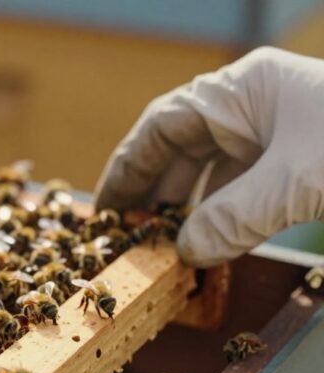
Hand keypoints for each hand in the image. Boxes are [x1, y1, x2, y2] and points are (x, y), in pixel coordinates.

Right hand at [95, 47, 323, 267]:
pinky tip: (209, 242)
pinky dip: (223, 215)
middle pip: (181, 148)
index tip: (107, 209)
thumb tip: (186, 252)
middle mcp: (251, 106)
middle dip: (153, 193)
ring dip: (188, 209)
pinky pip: (244, 187)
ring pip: (212, 170)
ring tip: (163, 246)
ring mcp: (275, 132)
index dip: (128, 169)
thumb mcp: (295, 183)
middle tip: (129, 235)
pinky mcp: (296, 159)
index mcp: (240, 90)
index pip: (161, 125)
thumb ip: (234, 218)